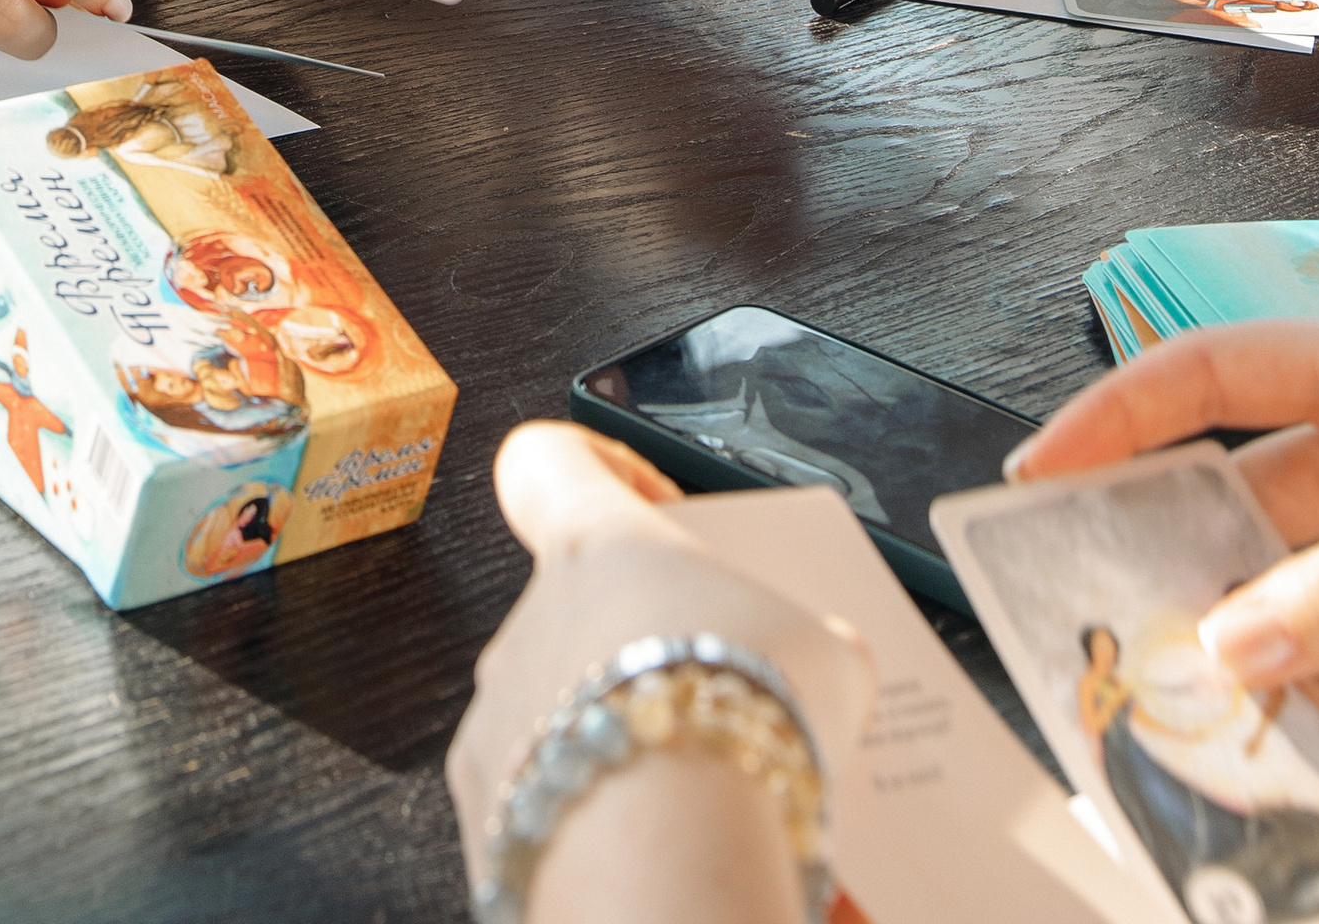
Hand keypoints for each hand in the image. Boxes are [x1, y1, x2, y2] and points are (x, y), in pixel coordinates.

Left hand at [449, 424, 873, 923]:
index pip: (547, 461)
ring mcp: (502, 724)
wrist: (679, 857)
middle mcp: (529, 622)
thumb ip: (807, 638)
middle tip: (721, 696)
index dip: (598, 471)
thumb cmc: (740, 723)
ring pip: (564, 716)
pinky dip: (604, 821)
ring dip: (628, 742)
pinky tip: (670, 844)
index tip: (657, 509)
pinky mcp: (495, 818)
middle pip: (580, 612)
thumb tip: (823, 665)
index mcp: (596, 546)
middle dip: (648, 653)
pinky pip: (554, 803)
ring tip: (709, 792)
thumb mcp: (823, 650)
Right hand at [1010, 319, 1318, 720]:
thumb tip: (1232, 644)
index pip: (1214, 376)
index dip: (1122, 413)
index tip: (1045, 474)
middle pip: (1248, 505)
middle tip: (1113, 626)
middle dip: (1185, 568)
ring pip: (1301, 602)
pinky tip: (1302, 756)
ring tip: (1202, 717)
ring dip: (1260, 662)